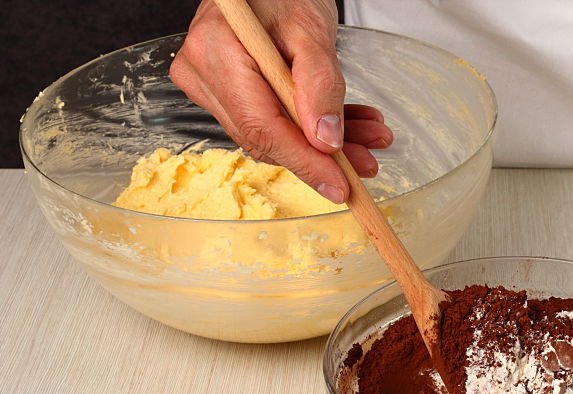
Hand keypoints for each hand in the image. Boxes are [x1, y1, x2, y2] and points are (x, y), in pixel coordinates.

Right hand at [170, 0, 393, 202]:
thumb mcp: (311, 29)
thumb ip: (320, 84)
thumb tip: (326, 141)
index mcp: (216, 51)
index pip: (262, 126)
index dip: (304, 162)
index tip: (340, 184)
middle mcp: (203, 73)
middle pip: (266, 137)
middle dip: (322, 156)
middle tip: (366, 163)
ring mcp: (209, 86)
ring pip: (273, 136)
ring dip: (325, 143)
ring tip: (369, 138)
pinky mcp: (224, 94)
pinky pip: (271, 123)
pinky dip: (312, 128)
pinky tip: (349, 128)